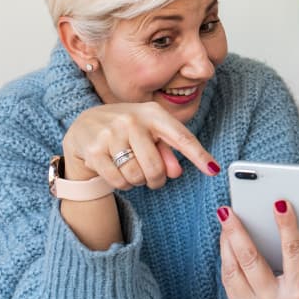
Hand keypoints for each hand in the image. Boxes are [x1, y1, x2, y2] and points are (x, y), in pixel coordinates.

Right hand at [62, 101, 218, 188]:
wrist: (85, 124)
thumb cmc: (126, 131)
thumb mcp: (149, 134)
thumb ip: (166, 151)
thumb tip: (175, 172)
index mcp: (153, 113)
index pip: (181, 137)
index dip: (199, 155)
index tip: (214, 170)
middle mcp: (132, 120)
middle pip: (156, 167)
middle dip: (156, 180)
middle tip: (152, 178)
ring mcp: (111, 134)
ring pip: (136, 176)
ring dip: (137, 182)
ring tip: (131, 169)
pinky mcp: (94, 150)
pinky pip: (118, 181)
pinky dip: (122, 184)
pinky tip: (117, 172)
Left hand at [217, 200, 298, 298]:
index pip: (294, 253)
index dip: (287, 226)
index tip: (280, 204)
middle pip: (251, 260)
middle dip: (238, 231)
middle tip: (230, 209)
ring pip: (234, 270)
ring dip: (226, 242)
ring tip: (225, 220)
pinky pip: (228, 281)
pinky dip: (225, 259)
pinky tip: (226, 242)